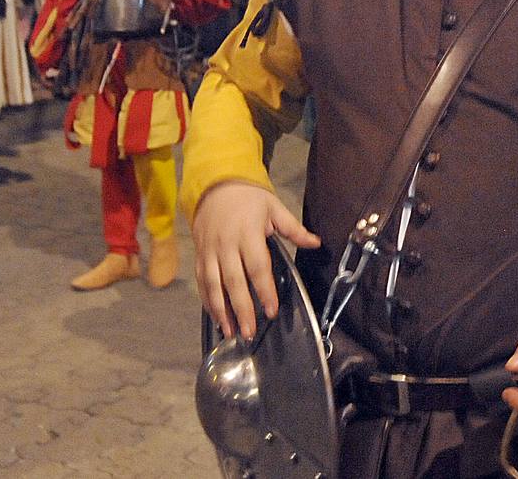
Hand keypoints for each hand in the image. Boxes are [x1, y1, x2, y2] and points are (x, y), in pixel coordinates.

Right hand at [192, 182, 320, 340]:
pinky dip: (207, 301)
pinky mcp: (200, 255)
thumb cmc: (248, 198)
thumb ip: (293, 229)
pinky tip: (216, 317)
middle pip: (234, 281)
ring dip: (222, 310)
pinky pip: (202, 281)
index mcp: (248, 233)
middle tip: (250, 331)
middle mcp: (226, 244)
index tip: (271, 311)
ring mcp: (210, 251)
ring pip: (214, 285)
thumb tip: (316, 243)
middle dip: (242, 308)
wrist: (214, 186)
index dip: (264, 290)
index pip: (257, 266)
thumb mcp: (274, 207)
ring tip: (231, 332)